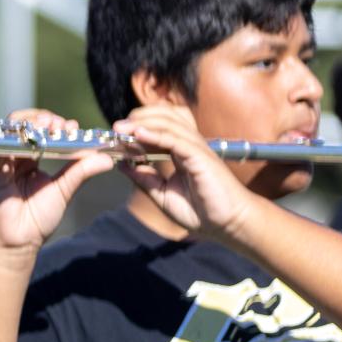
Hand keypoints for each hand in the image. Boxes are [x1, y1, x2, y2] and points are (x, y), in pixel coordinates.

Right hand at [0, 108, 114, 254]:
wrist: (17, 242)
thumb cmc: (37, 221)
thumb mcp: (64, 190)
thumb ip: (82, 171)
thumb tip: (106, 158)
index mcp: (29, 162)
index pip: (40, 132)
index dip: (57, 125)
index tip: (73, 127)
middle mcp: (13, 158)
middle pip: (25, 125)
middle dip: (45, 119)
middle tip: (62, 124)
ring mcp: (0, 161)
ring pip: (12, 128)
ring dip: (32, 122)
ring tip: (50, 124)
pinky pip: (0, 141)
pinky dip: (17, 134)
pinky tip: (35, 135)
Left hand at [111, 105, 257, 242]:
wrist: (227, 224)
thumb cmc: (200, 211)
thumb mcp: (162, 194)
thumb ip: (144, 178)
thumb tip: (121, 164)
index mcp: (180, 152)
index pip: (159, 128)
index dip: (136, 127)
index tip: (114, 135)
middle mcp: (190, 146)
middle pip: (165, 118)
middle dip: (139, 118)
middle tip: (115, 127)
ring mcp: (197, 149)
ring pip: (170, 124)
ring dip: (144, 123)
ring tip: (121, 128)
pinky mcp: (202, 158)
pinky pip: (177, 140)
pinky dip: (157, 135)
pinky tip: (139, 134)